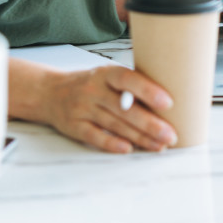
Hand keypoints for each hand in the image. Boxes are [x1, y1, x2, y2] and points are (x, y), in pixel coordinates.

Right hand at [41, 65, 176, 153]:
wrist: (52, 92)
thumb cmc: (94, 84)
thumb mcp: (110, 76)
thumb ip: (132, 86)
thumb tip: (169, 102)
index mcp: (107, 73)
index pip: (128, 79)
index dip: (148, 91)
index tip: (168, 103)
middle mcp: (94, 90)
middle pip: (124, 109)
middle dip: (150, 124)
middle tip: (171, 135)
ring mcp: (82, 108)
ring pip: (115, 125)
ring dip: (140, 138)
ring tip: (160, 145)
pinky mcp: (74, 126)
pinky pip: (95, 136)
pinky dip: (112, 144)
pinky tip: (129, 149)